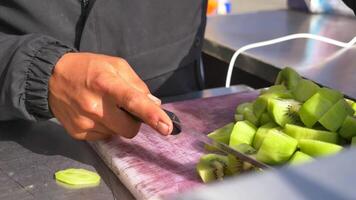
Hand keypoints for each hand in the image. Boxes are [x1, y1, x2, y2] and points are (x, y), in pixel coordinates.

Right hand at [49, 52, 172, 139]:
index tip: (167, 127)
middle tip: (124, 108)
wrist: (51, 78)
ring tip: (105, 107)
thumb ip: (137, 84)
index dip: (151, 114)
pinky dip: (106, 127)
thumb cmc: (88, 68)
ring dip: (118, 123)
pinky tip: (95, 114)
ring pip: (117, 134)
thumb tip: (154, 104)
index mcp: (106, 83)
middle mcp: (94, 106)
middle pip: (129, 128)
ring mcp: (84, 122)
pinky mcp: (78, 133)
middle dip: (134, 121)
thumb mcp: (115, 65)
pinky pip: (104, 137)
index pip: (132, 101)